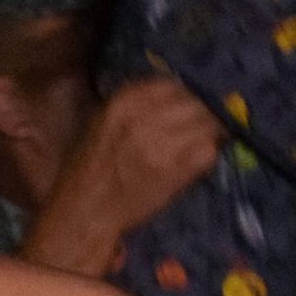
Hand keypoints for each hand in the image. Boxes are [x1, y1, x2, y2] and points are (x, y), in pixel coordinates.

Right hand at [33, 76, 224, 264]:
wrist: (85, 209)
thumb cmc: (90, 167)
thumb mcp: (103, 122)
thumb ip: (137, 105)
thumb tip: (177, 96)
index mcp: (124, 102)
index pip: (172, 85)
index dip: (184, 97)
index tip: (187, 108)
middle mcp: (144, 118)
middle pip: (194, 102)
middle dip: (202, 113)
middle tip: (202, 126)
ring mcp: (162, 143)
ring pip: (207, 124)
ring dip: (210, 133)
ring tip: (203, 142)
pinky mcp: (175, 170)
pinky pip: (208, 152)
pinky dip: (209, 154)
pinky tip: (199, 160)